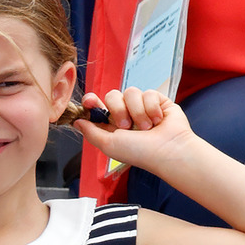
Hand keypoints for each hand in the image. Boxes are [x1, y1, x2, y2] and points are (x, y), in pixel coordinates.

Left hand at [74, 87, 194, 170]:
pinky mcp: (158, 101)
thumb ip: (91, 132)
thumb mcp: (109, 145)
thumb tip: (76, 121)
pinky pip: (148, 92)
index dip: (92, 101)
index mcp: (112, 125)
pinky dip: (152, 108)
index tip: (89, 101)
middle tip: (127, 126)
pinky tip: (158, 120)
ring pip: (131, 92)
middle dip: (118, 109)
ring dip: (137, 111)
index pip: (98, 106)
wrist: (168, 150)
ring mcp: (142, 107)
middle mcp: (127, 114)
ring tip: (147, 127)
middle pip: (112, 95)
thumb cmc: (139, 152)